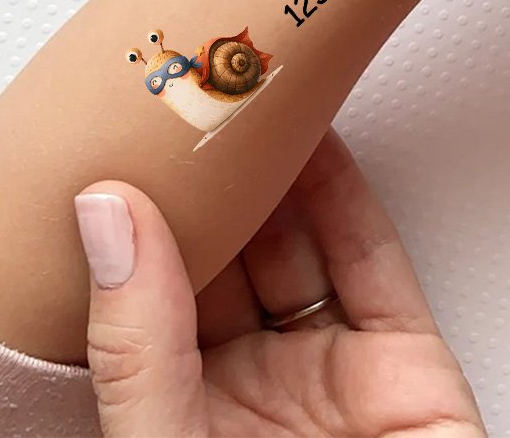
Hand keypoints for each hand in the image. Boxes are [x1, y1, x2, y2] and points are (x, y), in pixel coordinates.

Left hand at [73, 130, 483, 436]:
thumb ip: (137, 346)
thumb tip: (103, 221)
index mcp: (178, 419)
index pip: (150, 296)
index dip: (140, 214)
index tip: (127, 140)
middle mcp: (251, 392)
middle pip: (229, 260)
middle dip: (214, 182)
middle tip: (192, 103)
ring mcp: (331, 375)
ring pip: (298, 246)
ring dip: (278, 174)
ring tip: (251, 103)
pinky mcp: (406, 363)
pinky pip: (373, 261)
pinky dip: (348, 197)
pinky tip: (320, 144)